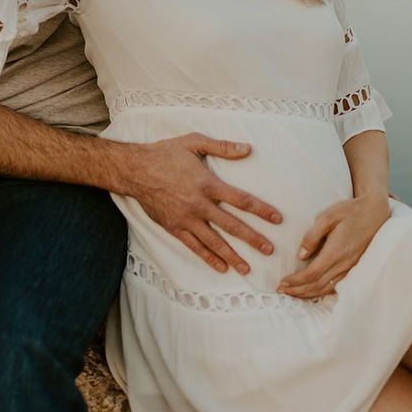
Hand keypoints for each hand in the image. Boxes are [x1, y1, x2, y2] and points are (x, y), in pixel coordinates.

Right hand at [124, 133, 282, 273]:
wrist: (135, 170)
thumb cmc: (166, 153)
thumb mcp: (193, 142)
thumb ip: (222, 147)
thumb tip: (247, 149)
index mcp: (206, 183)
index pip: (240, 200)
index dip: (261, 210)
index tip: (277, 218)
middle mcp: (198, 205)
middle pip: (231, 226)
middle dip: (252, 239)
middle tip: (269, 250)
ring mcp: (186, 219)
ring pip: (214, 242)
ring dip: (232, 256)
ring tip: (247, 268)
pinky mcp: (174, 228)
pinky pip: (194, 246)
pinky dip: (208, 258)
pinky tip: (221, 267)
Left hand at [277, 191, 389, 297]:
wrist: (376, 213)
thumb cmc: (350, 211)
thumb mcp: (327, 216)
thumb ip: (312, 236)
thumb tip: (301, 255)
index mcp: (336, 251)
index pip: (312, 274)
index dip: (296, 281)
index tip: (282, 282)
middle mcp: (344, 264)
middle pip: (318, 286)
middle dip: (298, 291)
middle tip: (281, 290)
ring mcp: (350, 268)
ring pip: (327, 289)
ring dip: (308, 293)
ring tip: (293, 293)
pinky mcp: (354, 267)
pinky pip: (336, 286)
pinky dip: (321, 291)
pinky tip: (312, 290)